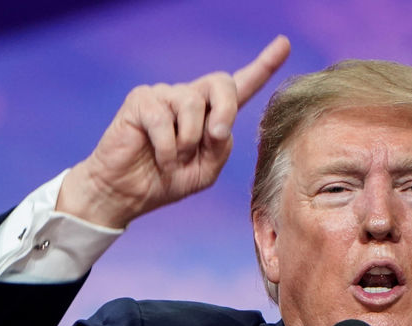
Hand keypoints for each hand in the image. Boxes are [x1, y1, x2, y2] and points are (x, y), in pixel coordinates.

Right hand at [57, 35, 290, 227]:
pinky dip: (166, 148)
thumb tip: (218, 125)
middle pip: (221, 82)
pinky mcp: (141, 101)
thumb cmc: (166, 180)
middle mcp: (188, 98)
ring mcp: (164, 96)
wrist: (127, 194)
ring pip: (191, 104)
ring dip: (188, 141)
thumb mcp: (205, 171)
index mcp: (209, 114)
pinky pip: (163, 119)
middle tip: (215, 136)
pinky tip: (160, 159)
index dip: (263, 66)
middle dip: (225, 109)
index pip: (240, 85)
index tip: (284, 44)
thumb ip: (221, 148)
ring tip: (174, 158)